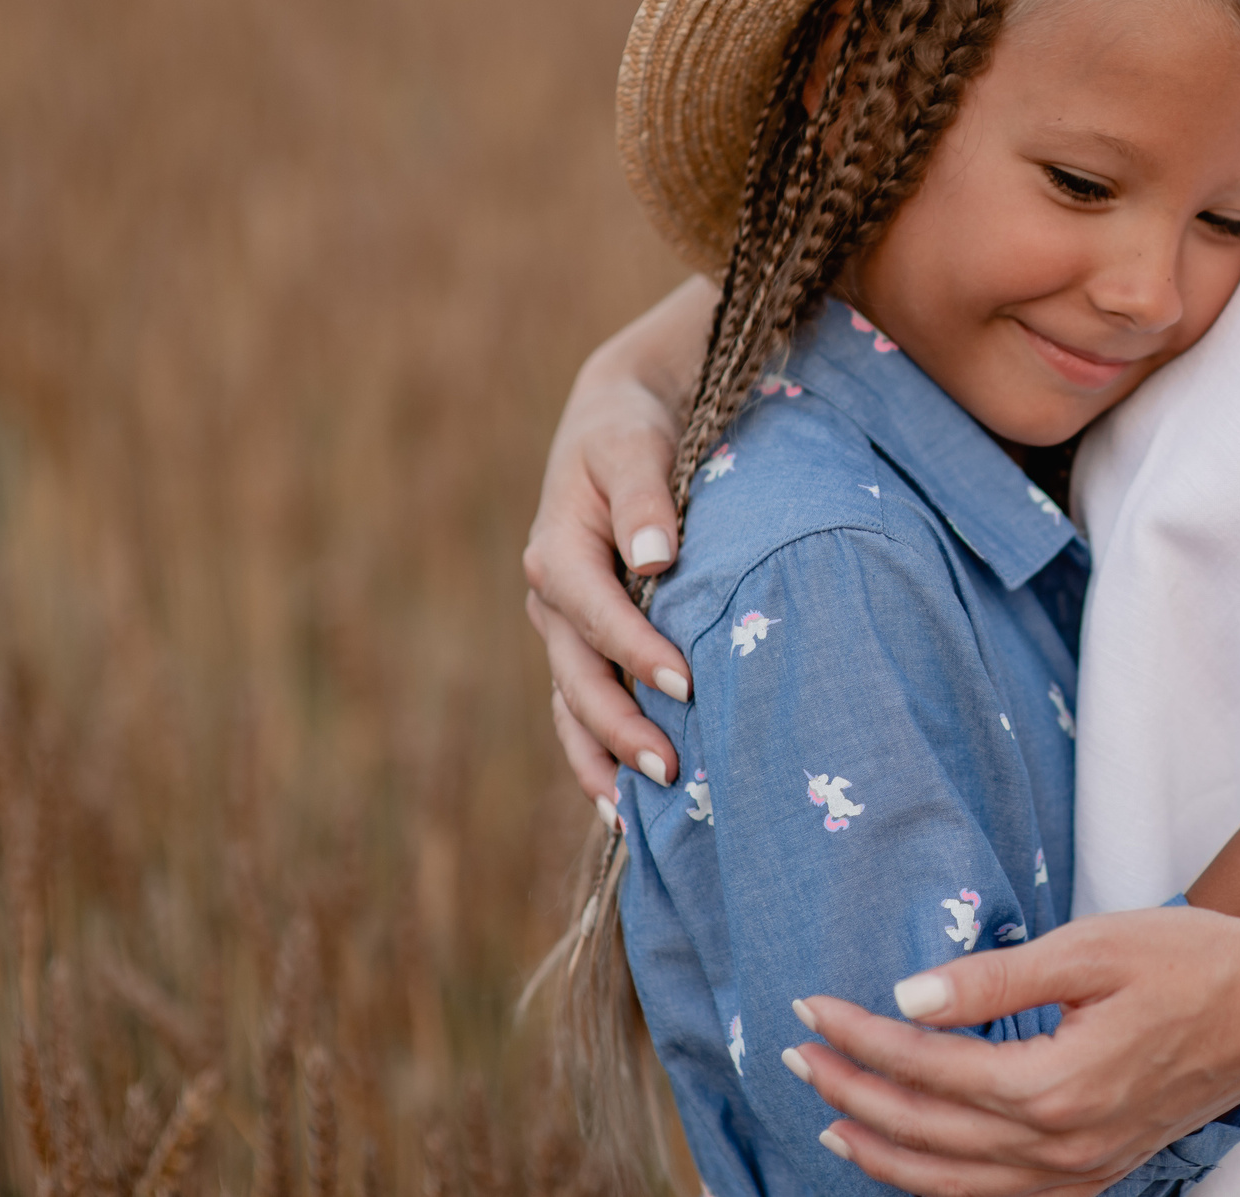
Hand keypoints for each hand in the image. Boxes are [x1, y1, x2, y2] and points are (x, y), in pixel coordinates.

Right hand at [520, 278, 714, 803]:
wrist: (616, 420)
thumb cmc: (633, 430)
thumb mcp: (636, 445)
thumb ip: (647, 497)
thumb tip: (655, 557)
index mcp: (557, 550)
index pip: (595, 612)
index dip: (637, 650)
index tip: (687, 683)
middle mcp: (551, 597)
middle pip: (578, 676)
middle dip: (621, 728)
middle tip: (674, 772)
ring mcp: (562, 625)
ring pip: (572, 704)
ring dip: (603, 758)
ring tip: (641, 819)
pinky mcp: (583, 639)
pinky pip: (581, 705)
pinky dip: (598, 753)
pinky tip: (625, 806)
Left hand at [784, 904, 1239, 1195]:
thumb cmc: (1194, 962)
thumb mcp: (1090, 948)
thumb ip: (992, 979)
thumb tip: (907, 998)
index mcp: (1055, 1085)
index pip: (926, 1066)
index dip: (859, 1038)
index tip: (812, 1009)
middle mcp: (1062, 1146)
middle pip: (925, 1132)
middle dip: (850, 1094)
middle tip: (797, 1056)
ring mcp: (1082, 1171)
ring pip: (952, 1183)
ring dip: (882, 1151)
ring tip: (830, 1118)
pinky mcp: (1097, 1173)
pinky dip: (940, 1181)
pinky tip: (913, 1157)